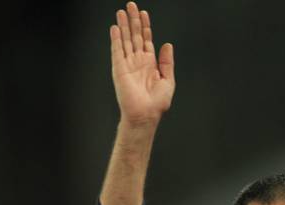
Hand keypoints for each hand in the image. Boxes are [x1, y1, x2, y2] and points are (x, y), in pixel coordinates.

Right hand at [110, 2, 174, 126]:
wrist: (146, 114)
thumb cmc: (157, 103)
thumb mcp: (168, 80)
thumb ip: (167, 62)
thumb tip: (167, 44)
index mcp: (150, 64)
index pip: (146, 40)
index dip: (145, 26)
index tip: (144, 13)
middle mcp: (138, 61)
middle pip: (135, 36)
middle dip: (133, 20)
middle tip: (131, 5)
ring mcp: (128, 64)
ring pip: (125, 40)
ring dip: (124, 26)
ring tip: (122, 11)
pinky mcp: (119, 69)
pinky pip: (117, 51)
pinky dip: (116, 39)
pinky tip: (115, 28)